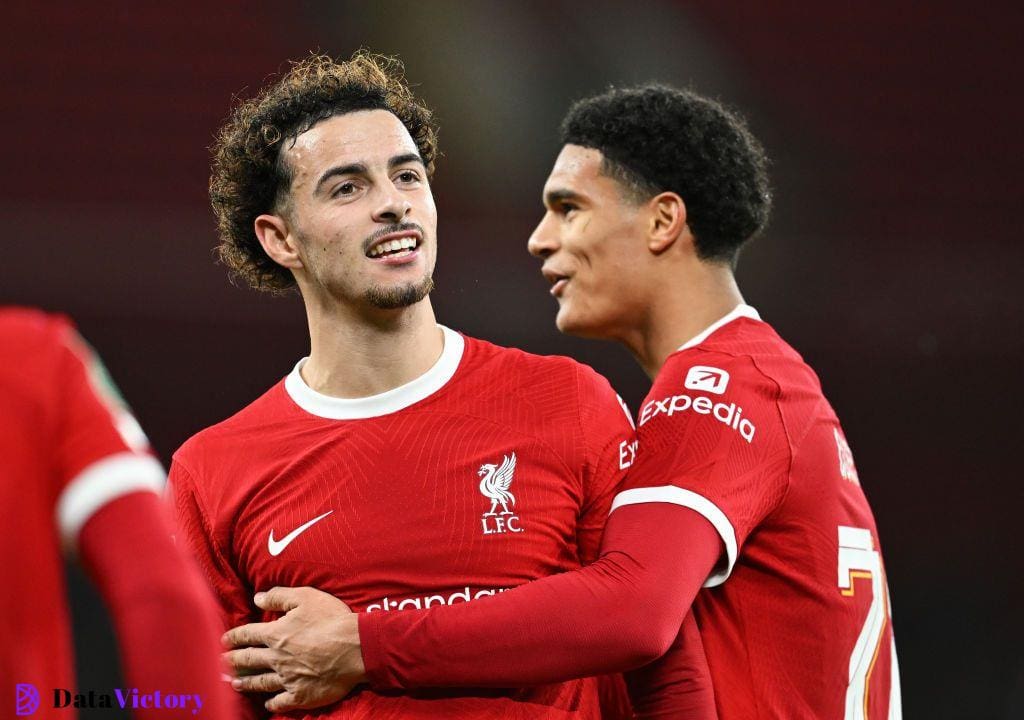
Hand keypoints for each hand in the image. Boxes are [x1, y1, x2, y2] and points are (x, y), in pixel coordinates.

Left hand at [223, 586, 365, 712]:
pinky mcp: (301, 695)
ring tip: (235, 684)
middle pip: (249, 660)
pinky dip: (272, 704)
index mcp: (276, 634)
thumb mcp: (306, 597)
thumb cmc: (331, 619)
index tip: (224, 639)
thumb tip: (257, 598)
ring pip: (261, 682)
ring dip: (246, 683)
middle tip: (220, 663)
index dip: (234, 636)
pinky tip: (268, 704)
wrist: (355, 647)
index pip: (248, 634)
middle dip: (233, 660)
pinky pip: (281, 702)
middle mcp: (277, 658)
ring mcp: (287, 679)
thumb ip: (279, 597)